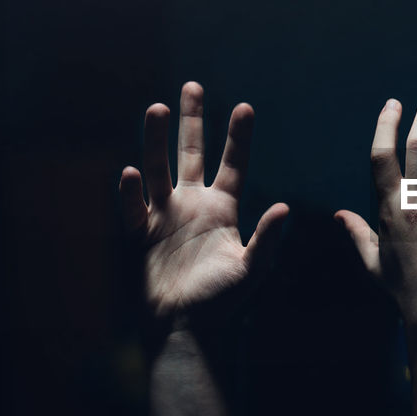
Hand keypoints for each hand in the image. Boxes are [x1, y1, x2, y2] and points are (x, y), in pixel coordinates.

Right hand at [118, 82, 287, 323]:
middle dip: (192, 120)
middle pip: (191, 154)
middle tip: (192, 85)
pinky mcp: (140, 235)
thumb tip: (286, 208)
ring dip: (155, 140)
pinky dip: (130, 191)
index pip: (234, 165)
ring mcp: (164, 217)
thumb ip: (266, 239)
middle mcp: (193, 206)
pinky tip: (131, 171)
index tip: (244, 106)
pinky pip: (132, 208)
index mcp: (224, 210)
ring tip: (156, 107)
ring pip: (158, 169)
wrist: (184, 330)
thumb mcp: (251, 270)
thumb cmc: (221, 302)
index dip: (238, 137)